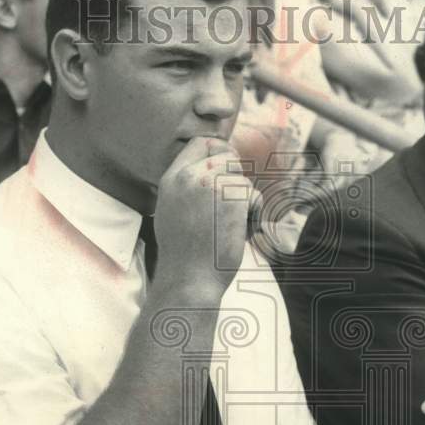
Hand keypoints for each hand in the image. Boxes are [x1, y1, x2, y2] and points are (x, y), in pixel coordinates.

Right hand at [154, 136, 250, 297]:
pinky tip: (239, 233)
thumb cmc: (185, 255)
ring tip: (230, 227)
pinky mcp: (231, 196)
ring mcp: (209, 184)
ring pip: (241, 177)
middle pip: (226, 154)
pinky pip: (253, 195)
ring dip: (245, 201)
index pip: (200, 143)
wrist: (189, 280)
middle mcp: (188, 176)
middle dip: (236, 176)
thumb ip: (188, 187)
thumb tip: (215, 168)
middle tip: (232, 205)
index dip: (219, 152)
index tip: (227, 170)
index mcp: (171, 179)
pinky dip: (253, 215)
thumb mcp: (172, 212)